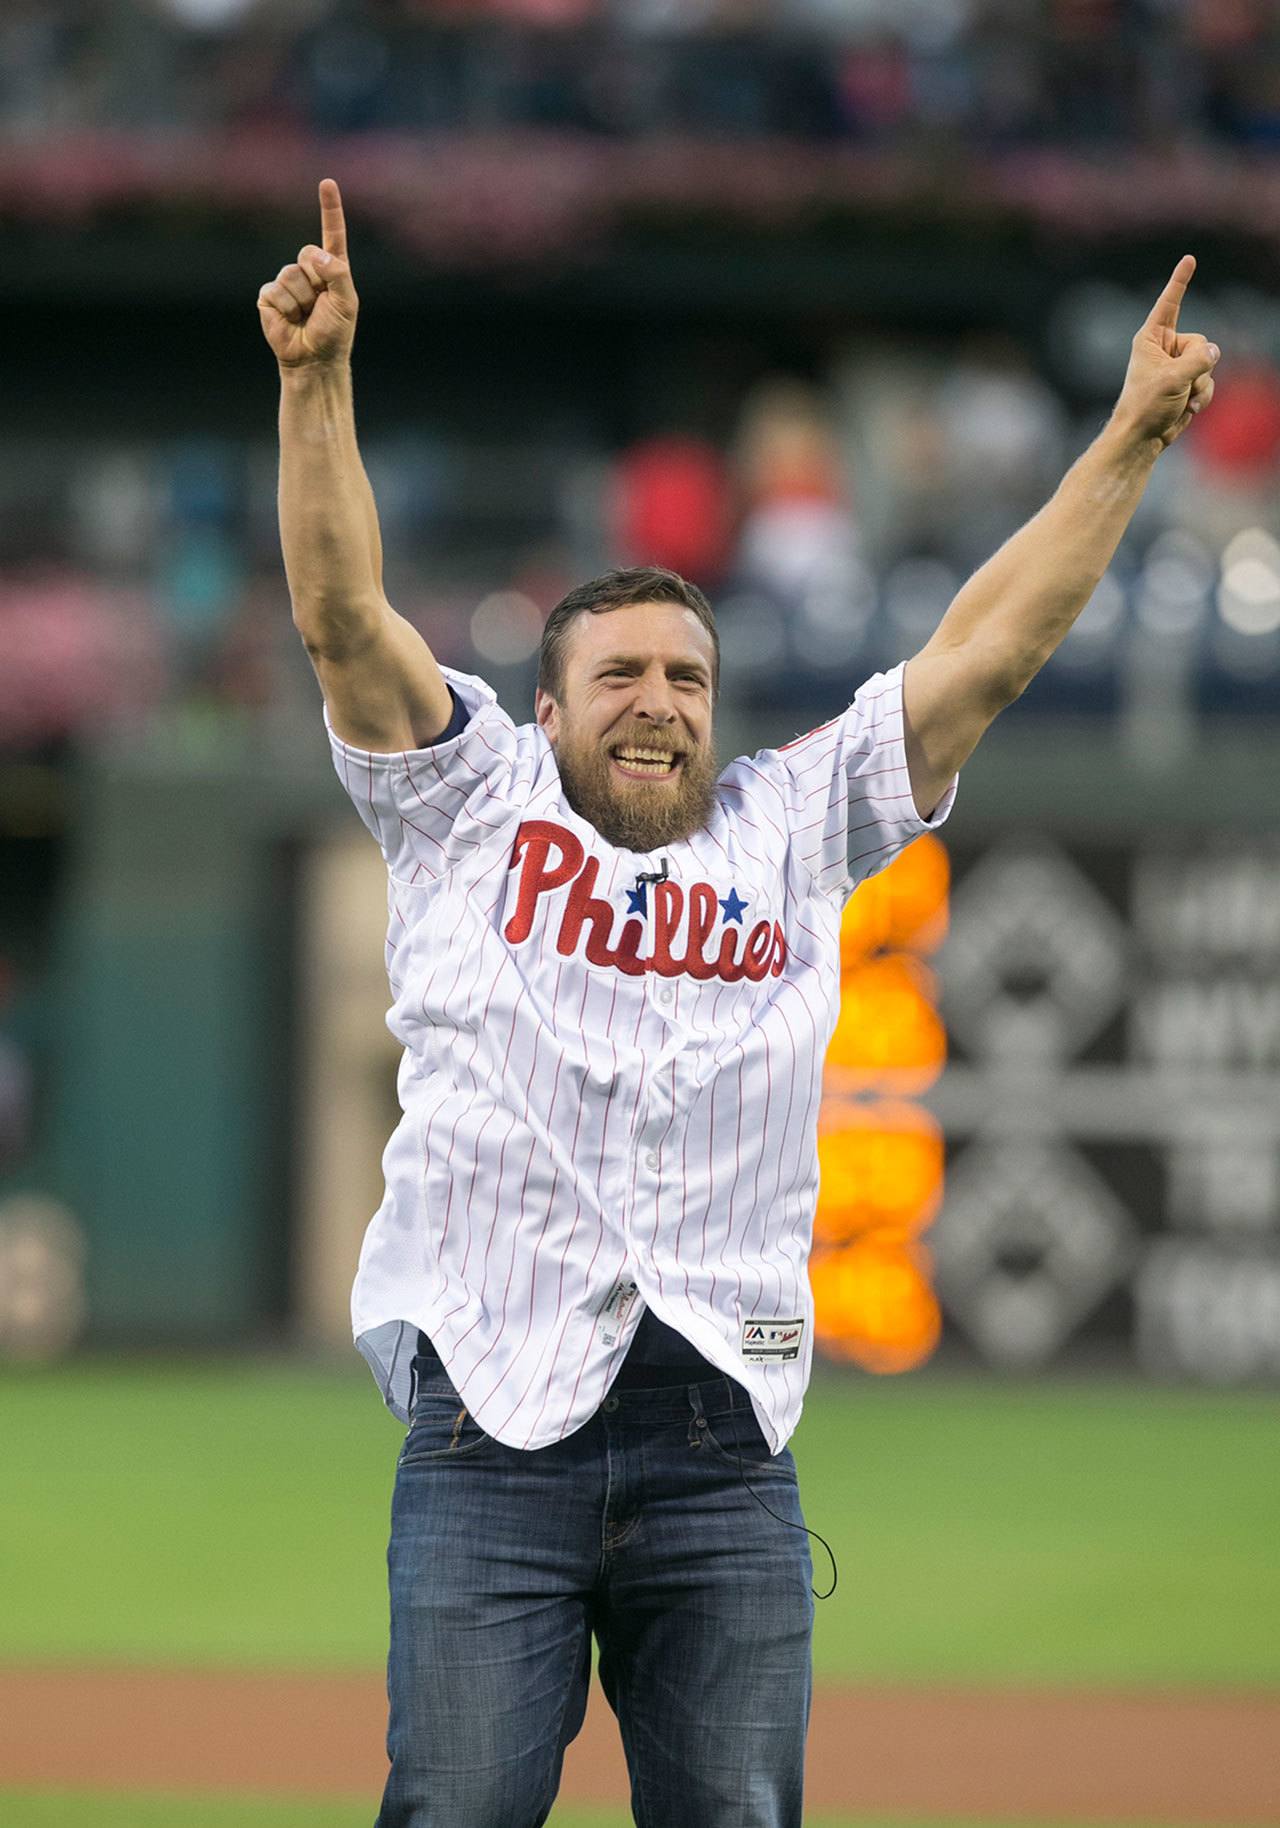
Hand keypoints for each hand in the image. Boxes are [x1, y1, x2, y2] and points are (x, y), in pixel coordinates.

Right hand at [257, 178, 358, 368]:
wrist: (314, 359)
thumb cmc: (334, 332)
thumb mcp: (347, 302)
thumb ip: (338, 273)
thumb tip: (316, 255)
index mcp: (332, 269)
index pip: (332, 233)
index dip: (330, 208)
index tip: (327, 182)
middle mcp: (309, 271)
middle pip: (307, 253)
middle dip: (315, 279)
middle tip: (319, 305)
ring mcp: (286, 282)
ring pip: (291, 274)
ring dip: (301, 299)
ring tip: (305, 316)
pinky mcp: (269, 296)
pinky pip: (275, 290)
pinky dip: (286, 308)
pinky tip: (291, 320)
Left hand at [1114, 255, 1219, 450]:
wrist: (1141, 438)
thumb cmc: (1145, 406)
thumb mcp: (1172, 379)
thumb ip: (1198, 360)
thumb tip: (1214, 352)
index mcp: (1151, 339)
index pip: (1170, 303)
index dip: (1180, 281)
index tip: (1189, 258)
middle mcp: (1165, 348)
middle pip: (1200, 342)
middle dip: (1198, 365)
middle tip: (1178, 384)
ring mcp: (1177, 366)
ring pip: (1208, 364)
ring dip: (1200, 384)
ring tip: (1180, 399)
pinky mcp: (1186, 383)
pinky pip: (1208, 380)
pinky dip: (1203, 395)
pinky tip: (1188, 408)